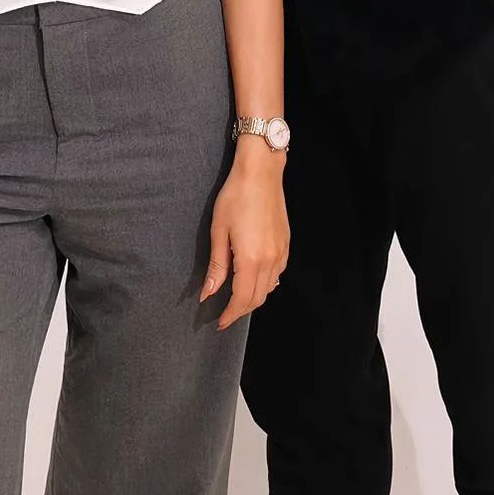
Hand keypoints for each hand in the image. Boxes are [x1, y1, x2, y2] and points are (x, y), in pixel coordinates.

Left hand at [200, 142, 289, 329]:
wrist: (261, 172)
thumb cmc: (236, 196)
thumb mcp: (219, 231)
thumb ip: (216, 266)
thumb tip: (207, 293)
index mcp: (251, 259)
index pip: (241, 299)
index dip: (230, 315)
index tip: (219, 323)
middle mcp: (270, 260)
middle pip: (257, 299)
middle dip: (241, 311)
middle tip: (225, 314)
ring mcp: (281, 252)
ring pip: (269, 289)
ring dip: (253, 298)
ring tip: (237, 298)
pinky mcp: (286, 244)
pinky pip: (277, 274)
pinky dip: (266, 284)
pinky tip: (254, 278)